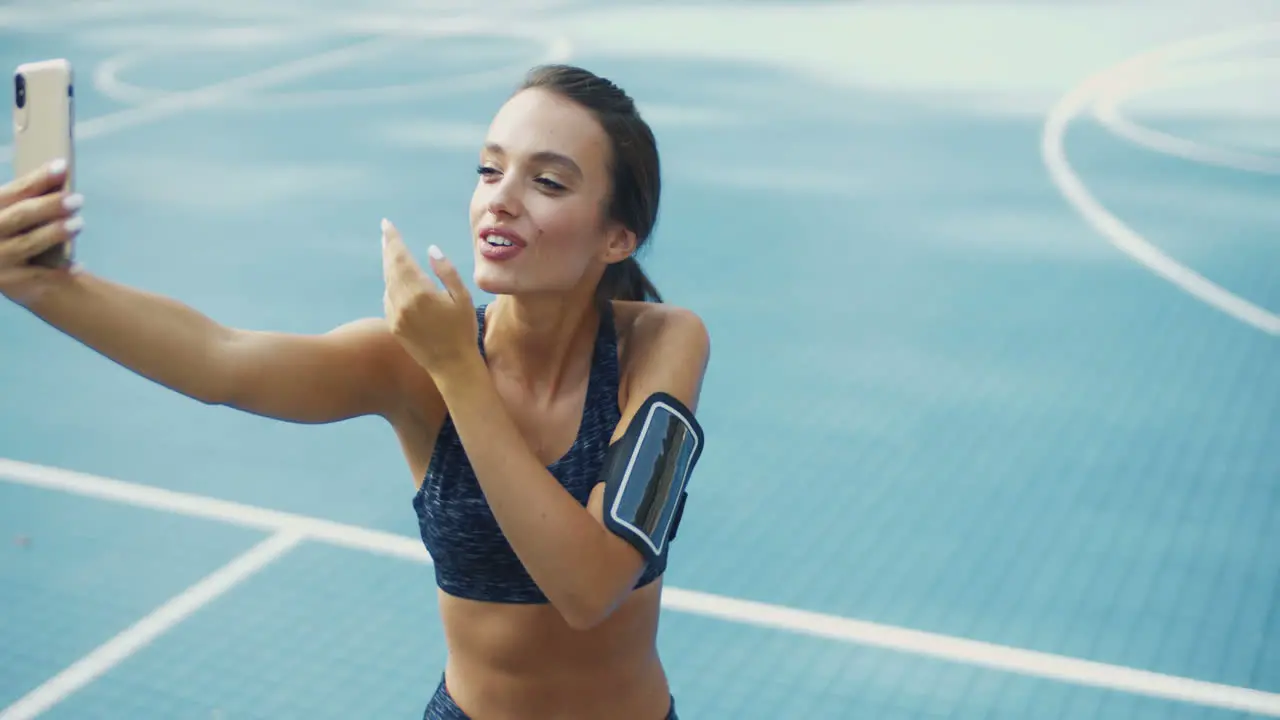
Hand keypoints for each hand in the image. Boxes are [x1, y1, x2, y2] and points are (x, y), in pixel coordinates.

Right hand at [0, 160, 83, 305]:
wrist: (8, 273)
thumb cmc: (17, 235)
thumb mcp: (16, 215)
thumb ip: (32, 199)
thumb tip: (62, 174)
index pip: (13, 192)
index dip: (38, 178)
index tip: (62, 166)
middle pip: (20, 216)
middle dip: (50, 206)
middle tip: (77, 199)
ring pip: (28, 244)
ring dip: (55, 233)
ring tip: (79, 223)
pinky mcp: (10, 284)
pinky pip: (40, 276)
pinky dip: (62, 270)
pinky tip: (80, 265)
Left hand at [381, 218, 478, 377]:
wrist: (452, 366)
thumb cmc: (463, 330)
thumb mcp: (462, 298)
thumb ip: (446, 271)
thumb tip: (431, 250)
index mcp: (420, 292)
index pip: (401, 258)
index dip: (393, 240)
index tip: (386, 224)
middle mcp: (403, 302)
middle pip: (390, 268)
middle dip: (388, 248)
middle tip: (386, 233)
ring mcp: (395, 315)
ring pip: (387, 283)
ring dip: (389, 267)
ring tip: (391, 253)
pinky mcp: (394, 326)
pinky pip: (388, 299)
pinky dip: (391, 286)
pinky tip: (397, 281)